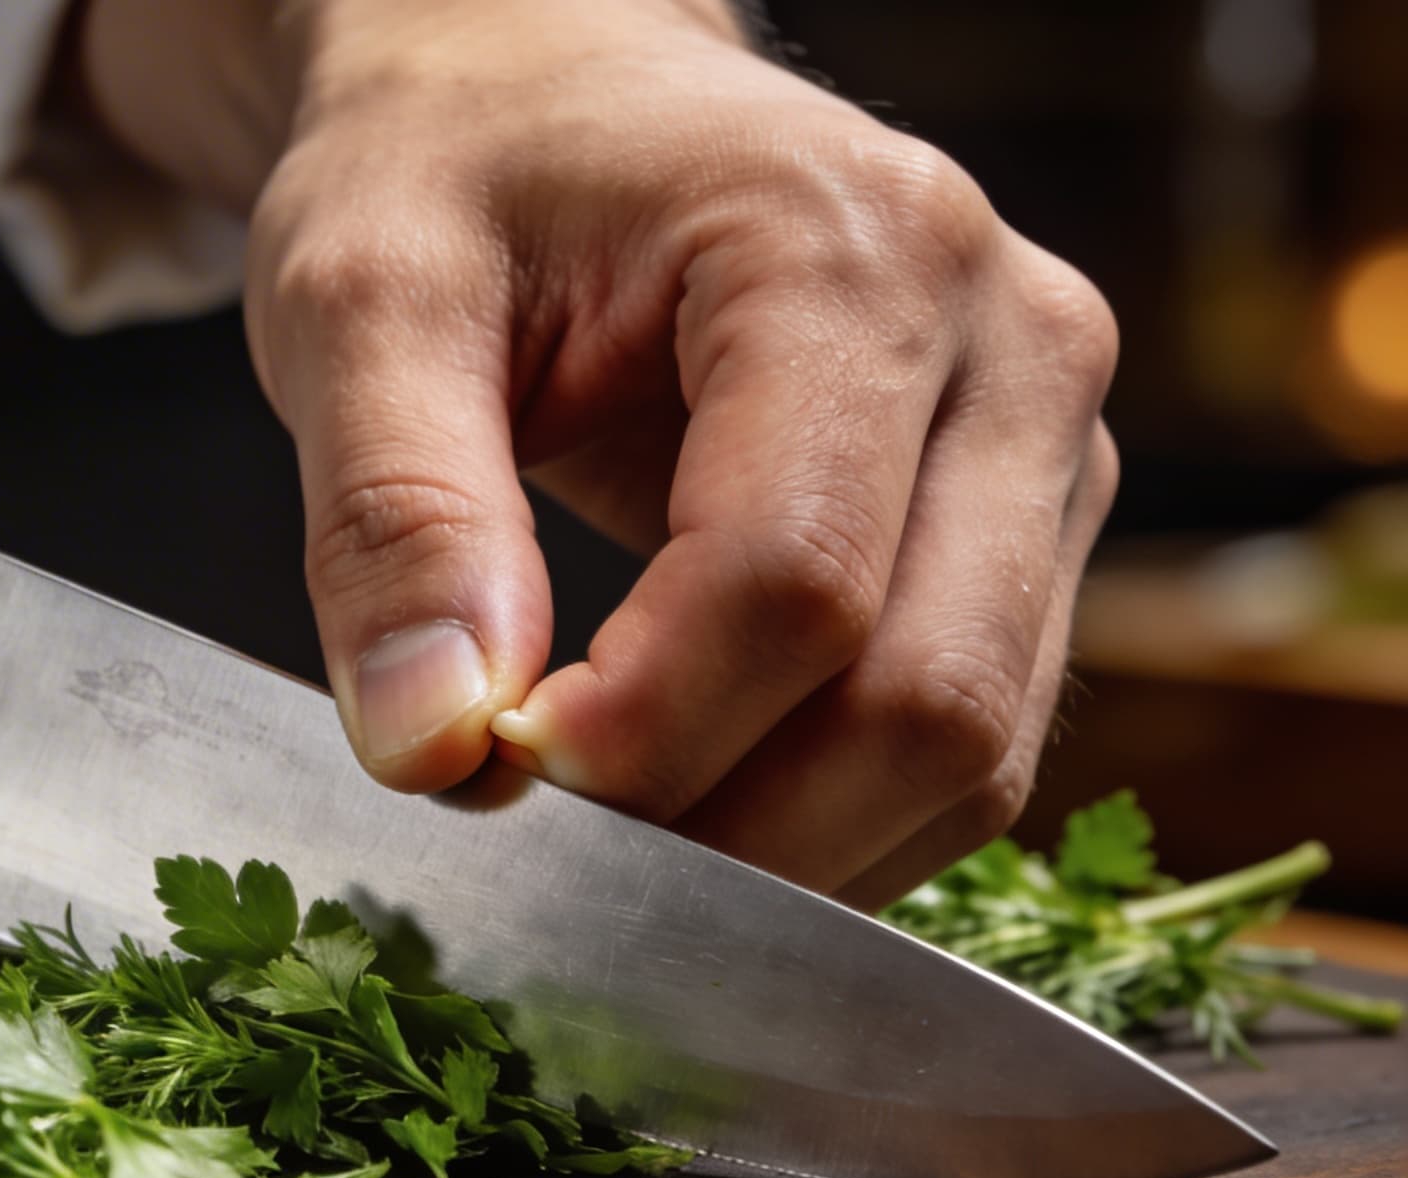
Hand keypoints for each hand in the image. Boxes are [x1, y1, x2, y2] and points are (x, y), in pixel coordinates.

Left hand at [77, 0, 1119, 905]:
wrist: (547, 86)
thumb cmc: (459, 167)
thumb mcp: (363, 297)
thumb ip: (395, 517)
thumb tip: (436, 750)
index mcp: (850, 250)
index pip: (793, 578)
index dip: (646, 732)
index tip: (491, 774)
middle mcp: (1009, 341)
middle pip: (924, 695)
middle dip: (725, 833)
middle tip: (544, 859)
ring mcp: (1044, 439)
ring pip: (972, 750)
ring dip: (787, 854)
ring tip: (604, 845)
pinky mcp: (1028, 524)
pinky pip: (969, 738)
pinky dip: (832, 818)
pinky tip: (693, 811)